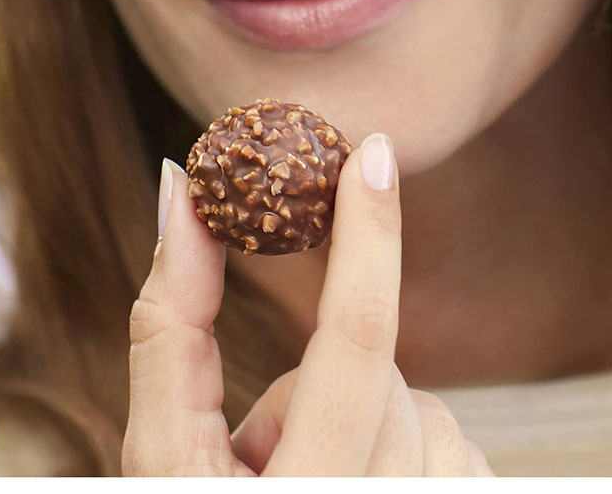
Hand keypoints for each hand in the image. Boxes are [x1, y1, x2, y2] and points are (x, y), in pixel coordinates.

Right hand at [121, 135, 493, 475]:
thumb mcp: (159, 451)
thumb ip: (169, 320)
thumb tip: (178, 191)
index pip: (358, 337)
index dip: (370, 233)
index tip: (374, 152)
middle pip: (385, 374)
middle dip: (320, 384)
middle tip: (264, 452)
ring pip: (424, 406)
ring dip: (362, 418)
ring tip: (309, 482)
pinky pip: (452, 440)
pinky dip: (407, 442)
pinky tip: (362, 487)